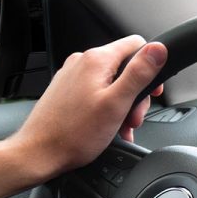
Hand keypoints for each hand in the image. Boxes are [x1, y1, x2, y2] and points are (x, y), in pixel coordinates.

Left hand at [7, 35, 166, 177]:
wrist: (38, 153)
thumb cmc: (74, 134)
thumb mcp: (117, 103)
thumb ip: (140, 73)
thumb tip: (158, 49)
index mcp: (96, 60)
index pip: (136, 44)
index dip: (151, 66)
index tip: (152, 90)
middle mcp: (82, 62)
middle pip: (125, 67)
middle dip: (136, 93)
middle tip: (133, 117)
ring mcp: (72, 76)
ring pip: (111, 81)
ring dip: (122, 104)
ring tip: (120, 126)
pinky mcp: (66, 90)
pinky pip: (96, 91)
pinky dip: (107, 107)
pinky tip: (108, 127)